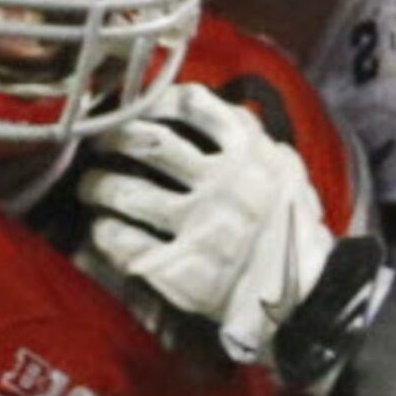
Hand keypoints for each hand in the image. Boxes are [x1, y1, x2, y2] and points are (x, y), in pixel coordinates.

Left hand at [78, 86, 353, 372]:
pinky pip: (125, 242)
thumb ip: (255, 139)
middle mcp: (221, 183)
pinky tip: (102, 230)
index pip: (194, 105)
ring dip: (98, 185)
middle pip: (149, 142)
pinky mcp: (181, 266)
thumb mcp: (287, 172)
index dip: (156, 100)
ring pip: (128, 191)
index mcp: (250, 154)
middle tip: (100, 142)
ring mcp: (198, 226)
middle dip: (114, 137)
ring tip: (91, 186)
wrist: (304, 295)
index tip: (137, 104)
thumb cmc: (294, 232)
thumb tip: (221, 109)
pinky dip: (106, 232)